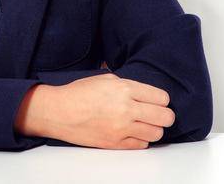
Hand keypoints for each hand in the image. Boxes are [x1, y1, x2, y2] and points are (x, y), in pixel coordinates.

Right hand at [16, 72, 173, 149]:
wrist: (58, 112)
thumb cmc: (79, 93)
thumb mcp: (106, 78)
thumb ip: (129, 85)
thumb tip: (147, 93)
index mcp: (125, 89)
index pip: (162, 98)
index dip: (162, 100)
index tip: (158, 102)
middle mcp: (127, 109)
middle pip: (165, 117)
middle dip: (165, 116)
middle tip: (159, 115)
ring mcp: (121, 128)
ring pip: (156, 133)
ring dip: (154, 129)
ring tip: (145, 125)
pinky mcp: (115, 143)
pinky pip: (141, 145)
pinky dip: (141, 140)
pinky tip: (133, 132)